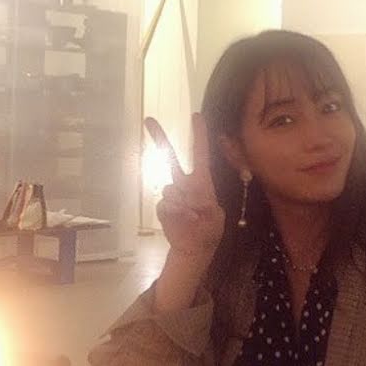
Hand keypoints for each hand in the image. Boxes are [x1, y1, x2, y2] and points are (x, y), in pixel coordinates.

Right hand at [147, 114, 224, 260]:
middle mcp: (184, 184)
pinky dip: (175, 213)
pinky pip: (165, 204)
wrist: (194, 248)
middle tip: (148, 120)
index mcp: (202, 182)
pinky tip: (183, 220)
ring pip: (170, 189)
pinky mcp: (163, 208)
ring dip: (181, 203)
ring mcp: (172, 195)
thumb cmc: (209, 230)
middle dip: (160, 138)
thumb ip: (205, 206)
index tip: (196, 116)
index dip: (199, 136)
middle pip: (170, 157)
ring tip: (193, 217)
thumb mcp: (216, 216)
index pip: (200, 154)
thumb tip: (187, 202)